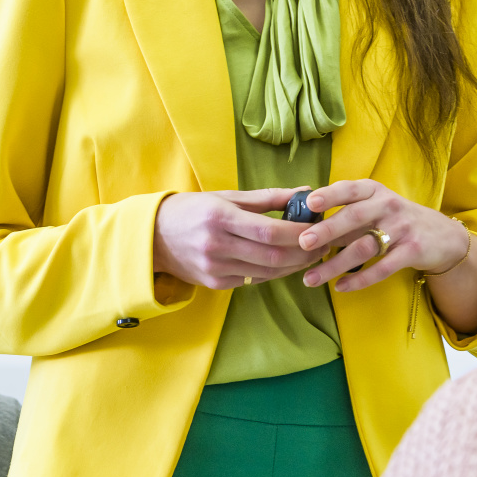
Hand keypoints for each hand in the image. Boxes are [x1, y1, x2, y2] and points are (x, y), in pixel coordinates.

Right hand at [153, 188, 320, 290]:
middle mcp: (216, 245)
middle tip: (322, 244)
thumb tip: (305, 192)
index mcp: (220, 217)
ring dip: (294, 265)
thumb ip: (267, 197)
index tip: (319, 228)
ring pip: (267, 272)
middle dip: (303, 252)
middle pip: (272, 255)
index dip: (299, 233)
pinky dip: (275, 272)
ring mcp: (215, 268)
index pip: (269, 230)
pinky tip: (286, 263)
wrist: (153, 237)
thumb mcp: (226, 197)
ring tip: (310, 254)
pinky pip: (254, 280)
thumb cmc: (193, 210)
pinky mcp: (216, 284)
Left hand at [294, 179, 472, 291]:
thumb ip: (347, 212)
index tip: (309, 203)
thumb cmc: (396, 219)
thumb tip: (306, 224)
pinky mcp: (412, 251)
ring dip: (335, 264)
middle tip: (303, 242)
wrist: (442, 236)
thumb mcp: (376, 206)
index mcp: (374, 191)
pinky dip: (360, 279)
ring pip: (363, 248)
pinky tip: (341, 287)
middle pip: (354, 217)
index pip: (349, 189)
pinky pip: (382, 268)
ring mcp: (402, 228)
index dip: (330, 195)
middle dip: (327, 230)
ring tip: (311, 278)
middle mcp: (388, 205)